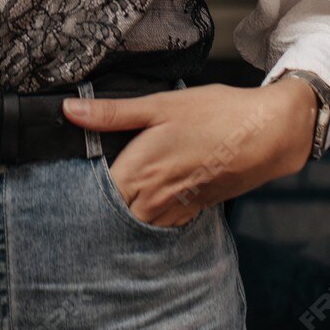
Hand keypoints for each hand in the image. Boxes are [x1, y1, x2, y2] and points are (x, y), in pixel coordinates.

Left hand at [61, 79, 318, 226]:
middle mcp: (154, 199)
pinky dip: (149, 218)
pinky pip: (161, 224)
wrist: (267, 134)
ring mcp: (175, 209)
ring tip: (111, 199)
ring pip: (136, 224)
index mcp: (140, 172)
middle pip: (112, 215)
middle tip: (77, 197)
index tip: (62, 185)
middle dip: (96, 208)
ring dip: (123, 215)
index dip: (76, 193)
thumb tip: (69, 110)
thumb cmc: (215, 115)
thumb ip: (113, 113)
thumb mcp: (161, 104)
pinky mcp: (193, 211)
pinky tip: (147, 201)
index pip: (94, 198)